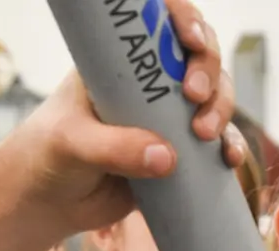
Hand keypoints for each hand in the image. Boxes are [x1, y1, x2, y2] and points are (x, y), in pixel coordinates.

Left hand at [0, 0, 246, 235]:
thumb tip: (167, 157)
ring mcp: (168, 117)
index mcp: (119, 62)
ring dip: (221, 109)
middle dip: (209, 71)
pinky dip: (229, 146)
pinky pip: (217, 142)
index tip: (192, 40)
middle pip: (199, 57)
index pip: (160, 23)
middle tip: (196, 96)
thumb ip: (115, 149)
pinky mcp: (181, 152)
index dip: (185, 21)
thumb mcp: (73, 144)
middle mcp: (150, 82)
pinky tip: (229, 158)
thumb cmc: (49, 156)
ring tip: (205, 134)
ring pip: (215, 96)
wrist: (51, 202)